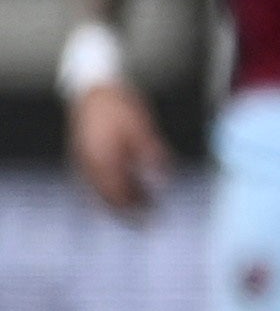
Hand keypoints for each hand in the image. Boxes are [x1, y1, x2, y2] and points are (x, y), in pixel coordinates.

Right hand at [67, 79, 167, 217]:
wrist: (93, 89)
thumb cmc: (120, 106)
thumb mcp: (142, 128)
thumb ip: (152, 153)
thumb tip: (166, 179)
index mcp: (103, 158)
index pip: (117, 194)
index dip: (134, 210)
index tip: (152, 220)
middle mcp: (88, 163)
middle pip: (107, 197)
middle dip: (128, 211)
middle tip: (150, 221)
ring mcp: (82, 160)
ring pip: (100, 191)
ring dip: (121, 200)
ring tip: (145, 204)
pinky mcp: (82, 156)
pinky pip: (94, 181)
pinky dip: (110, 189)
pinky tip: (129, 190)